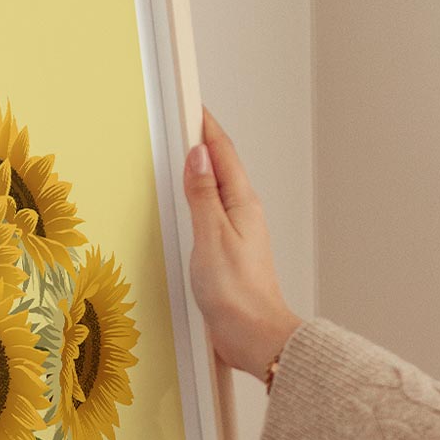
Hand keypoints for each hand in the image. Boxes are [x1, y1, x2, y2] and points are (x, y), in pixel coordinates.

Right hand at [184, 108, 303, 375]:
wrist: (254, 335)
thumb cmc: (236, 293)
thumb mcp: (211, 237)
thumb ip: (202, 195)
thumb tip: (197, 156)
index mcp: (242, 203)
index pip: (222, 153)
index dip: (206, 126)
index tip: (192, 104)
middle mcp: (244, 214)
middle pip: (222, 167)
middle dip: (203, 141)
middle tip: (185, 119)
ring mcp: (238, 233)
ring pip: (218, 190)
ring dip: (202, 169)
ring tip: (186, 152)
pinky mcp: (230, 252)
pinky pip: (213, 213)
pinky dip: (200, 198)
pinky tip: (191, 203)